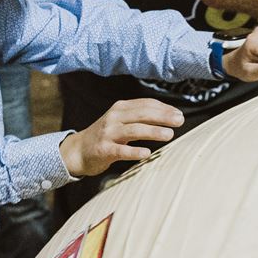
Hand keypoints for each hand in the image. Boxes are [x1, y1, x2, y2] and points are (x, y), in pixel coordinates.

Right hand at [59, 99, 183, 176]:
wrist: (78, 150)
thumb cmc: (106, 135)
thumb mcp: (121, 121)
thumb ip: (140, 118)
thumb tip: (169, 116)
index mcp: (120, 108)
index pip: (146, 104)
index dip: (164, 108)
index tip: (179, 114)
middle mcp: (114, 118)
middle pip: (142, 114)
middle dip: (162, 117)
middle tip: (179, 121)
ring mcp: (108, 133)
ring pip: (134, 130)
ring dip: (153, 131)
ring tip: (169, 135)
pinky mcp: (103, 150)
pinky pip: (121, 151)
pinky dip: (134, 152)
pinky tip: (147, 154)